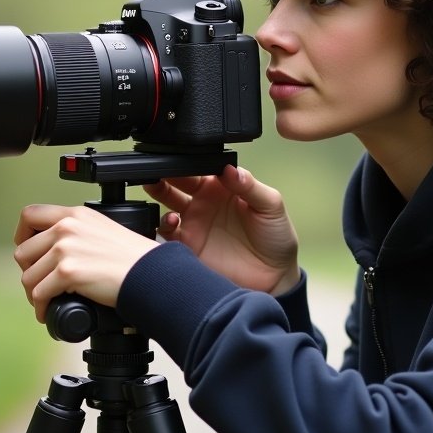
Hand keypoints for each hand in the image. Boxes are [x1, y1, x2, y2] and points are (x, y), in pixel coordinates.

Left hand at [13, 204, 156, 322]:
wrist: (150, 272)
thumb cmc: (133, 257)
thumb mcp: (103, 229)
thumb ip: (78, 232)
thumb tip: (56, 251)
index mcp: (75, 215)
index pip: (30, 215)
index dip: (22, 235)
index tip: (28, 251)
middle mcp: (67, 227)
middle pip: (23, 251)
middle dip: (29, 272)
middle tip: (42, 285)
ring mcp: (66, 249)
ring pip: (28, 277)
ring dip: (34, 294)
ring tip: (46, 302)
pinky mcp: (68, 272)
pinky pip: (39, 295)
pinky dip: (41, 309)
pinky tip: (49, 313)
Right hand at [144, 164, 299, 295]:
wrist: (274, 278)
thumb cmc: (276, 238)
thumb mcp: (271, 206)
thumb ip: (250, 186)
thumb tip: (231, 169)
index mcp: (224, 187)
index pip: (202, 167)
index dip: (191, 159)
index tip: (183, 154)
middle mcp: (205, 202)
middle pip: (179, 180)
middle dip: (167, 171)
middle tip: (160, 166)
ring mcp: (195, 223)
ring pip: (167, 201)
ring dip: (159, 191)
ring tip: (156, 185)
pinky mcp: (188, 245)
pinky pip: (167, 233)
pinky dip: (163, 224)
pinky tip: (171, 220)